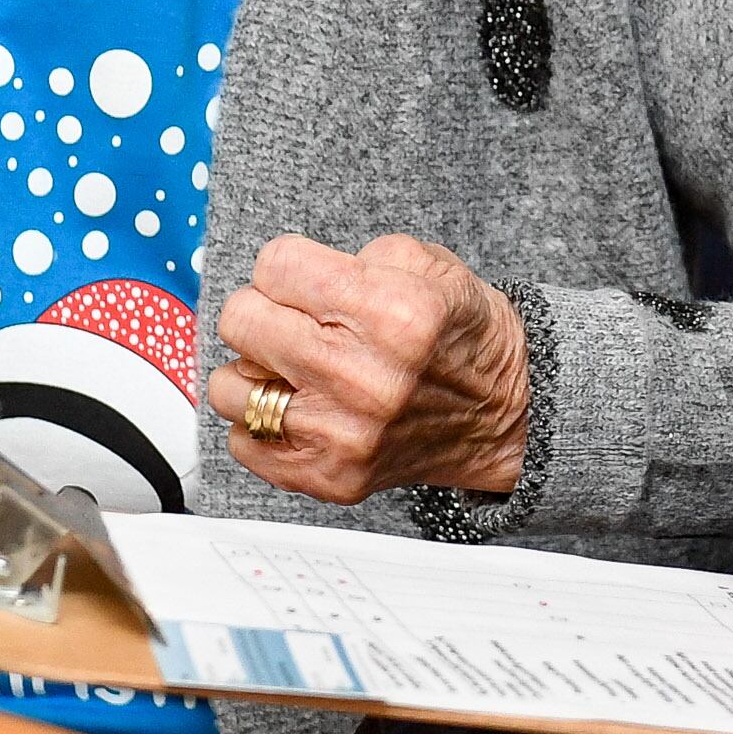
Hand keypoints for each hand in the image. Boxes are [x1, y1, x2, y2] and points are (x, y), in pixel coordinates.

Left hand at [208, 234, 530, 504]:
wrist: (503, 415)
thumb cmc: (460, 337)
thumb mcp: (428, 266)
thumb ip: (352, 258)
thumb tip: (283, 277)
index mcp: (391, 312)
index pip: (274, 265)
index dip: (287, 266)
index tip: (303, 279)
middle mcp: (364, 376)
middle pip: (241, 320)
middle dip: (264, 310)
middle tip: (294, 320)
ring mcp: (343, 433)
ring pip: (229, 387)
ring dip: (255, 371)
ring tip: (292, 368)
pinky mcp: (330, 476)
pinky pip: (244, 443)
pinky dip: (262, 422)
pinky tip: (299, 407)